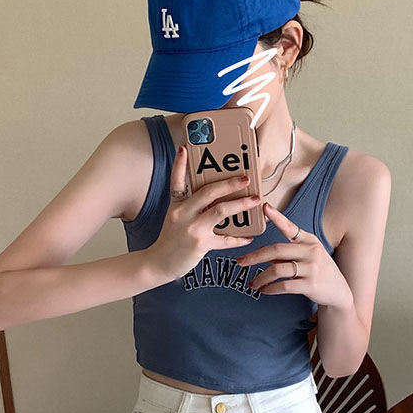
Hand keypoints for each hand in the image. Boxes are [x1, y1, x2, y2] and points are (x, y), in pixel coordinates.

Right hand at [149, 144, 261, 280]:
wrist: (158, 264)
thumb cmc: (170, 240)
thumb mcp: (175, 218)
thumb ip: (190, 206)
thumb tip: (214, 198)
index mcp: (177, 205)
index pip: (177, 181)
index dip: (180, 164)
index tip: (184, 149)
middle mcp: (183, 213)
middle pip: (208, 192)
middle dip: (229, 183)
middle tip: (246, 178)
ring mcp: (192, 228)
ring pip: (221, 211)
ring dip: (241, 204)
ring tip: (255, 201)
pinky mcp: (200, 244)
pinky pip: (225, 239)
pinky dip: (239, 238)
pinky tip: (249, 237)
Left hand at [235, 202, 353, 308]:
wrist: (338, 292)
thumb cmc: (319, 271)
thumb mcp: (307, 257)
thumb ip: (286, 254)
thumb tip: (263, 253)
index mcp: (309, 240)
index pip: (290, 227)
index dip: (277, 217)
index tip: (264, 207)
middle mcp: (311, 251)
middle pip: (276, 250)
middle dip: (254, 256)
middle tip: (240, 262)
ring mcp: (312, 268)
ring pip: (277, 269)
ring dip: (261, 278)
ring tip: (252, 283)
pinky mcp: (310, 285)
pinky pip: (284, 285)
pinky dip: (270, 289)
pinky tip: (264, 291)